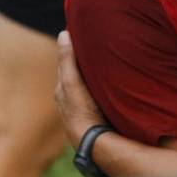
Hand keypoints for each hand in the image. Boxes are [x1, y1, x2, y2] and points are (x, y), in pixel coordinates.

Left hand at [55, 31, 105, 146]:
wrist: (94, 142)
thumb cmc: (81, 111)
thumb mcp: (72, 82)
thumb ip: (67, 61)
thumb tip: (63, 34)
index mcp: (63, 90)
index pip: (67, 65)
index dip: (74, 51)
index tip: (84, 35)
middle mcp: (71, 100)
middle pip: (77, 76)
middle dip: (84, 63)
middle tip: (97, 45)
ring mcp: (85, 109)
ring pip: (88, 86)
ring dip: (95, 76)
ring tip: (108, 61)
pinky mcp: (97, 116)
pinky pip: (99, 95)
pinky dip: (102, 87)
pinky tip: (113, 84)